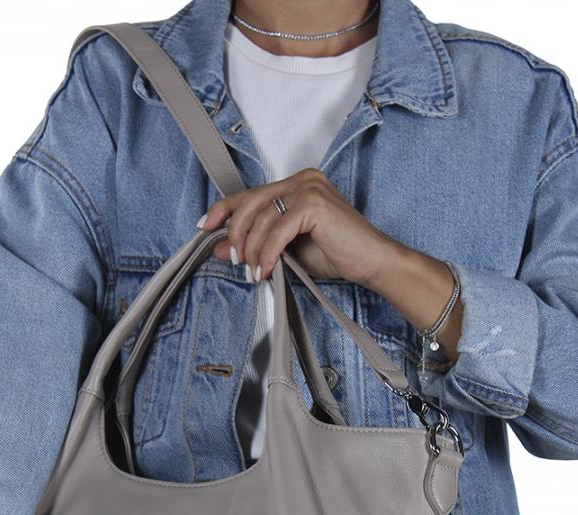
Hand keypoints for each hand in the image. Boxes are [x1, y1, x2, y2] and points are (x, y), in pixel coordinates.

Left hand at [198, 167, 398, 286]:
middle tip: (236, 260)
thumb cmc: (337, 254)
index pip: (250, 193)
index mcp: (296, 184)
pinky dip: (268, 253)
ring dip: (252, 250)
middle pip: (250, 202)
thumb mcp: (286, 251)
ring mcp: (308, 188)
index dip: (223, 210)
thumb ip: (256, 245)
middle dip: (236, 234)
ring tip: (255, 272)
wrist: (372, 262)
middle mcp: (302, 180)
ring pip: (261, 218)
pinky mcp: (314, 204)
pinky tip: (267, 270)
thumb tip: (220, 248)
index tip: (206, 227)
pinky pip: (277, 230)